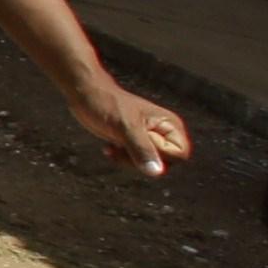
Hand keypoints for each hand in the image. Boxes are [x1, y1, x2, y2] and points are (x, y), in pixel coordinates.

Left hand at [74, 78, 191, 178]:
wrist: (87, 95)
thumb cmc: (107, 104)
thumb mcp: (125, 127)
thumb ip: (142, 149)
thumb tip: (157, 172)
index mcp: (171, 125)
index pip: (180, 155)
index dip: (159, 153)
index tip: (138, 137)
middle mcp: (165, 134)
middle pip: (164, 165)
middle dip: (140, 160)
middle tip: (122, 143)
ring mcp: (151, 140)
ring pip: (149, 167)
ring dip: (128, 161)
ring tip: (113, 144)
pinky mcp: (136, 144)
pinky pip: (137, 164)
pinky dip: (122, 159)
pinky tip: (109, 147)